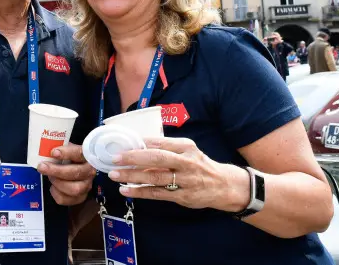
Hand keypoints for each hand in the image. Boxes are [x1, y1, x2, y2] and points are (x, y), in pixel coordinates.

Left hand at [37, 144, 95, 205]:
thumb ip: (58, 148)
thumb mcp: (65, 150)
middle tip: (43, 167)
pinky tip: (53, 186)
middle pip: (76, 173)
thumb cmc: (68, 159)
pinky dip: (56, 193)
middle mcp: (89, 172)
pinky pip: (66, 199)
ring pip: (74, 189)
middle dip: (57, 170)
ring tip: (50, 177)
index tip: (53, 152)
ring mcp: (86, 186)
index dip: (67, 153)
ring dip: (57, 182)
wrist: (74, 171)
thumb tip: (44, 150)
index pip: (79, 153)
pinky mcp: (80, 198)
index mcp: (86, 156)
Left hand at [107, 137, 245, 210]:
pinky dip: (140, 192)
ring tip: (115, 175)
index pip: (160, 142)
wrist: (224, 185)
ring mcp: (185, 180)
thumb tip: (138, 145)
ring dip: (132, 176)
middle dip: (133, 158)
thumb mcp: (188, 151)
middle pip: (156, 158)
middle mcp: (186, 162)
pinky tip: (126, 190)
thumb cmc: (199, 165)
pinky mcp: (183, 196)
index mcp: (186, 146)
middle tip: (115, 158)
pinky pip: (157, 194)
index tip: (122, 144)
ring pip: (154, 178)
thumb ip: (167, 148)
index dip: (139, 143)